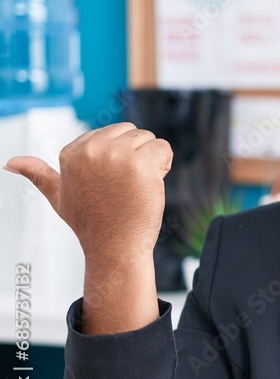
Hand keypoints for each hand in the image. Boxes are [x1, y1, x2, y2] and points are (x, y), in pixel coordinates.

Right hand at [5, 122, 172, 259]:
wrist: (114, 247)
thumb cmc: (90, 222)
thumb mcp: (58, 196)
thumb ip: (38, 175)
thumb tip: (10, 163)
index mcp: (72, 152)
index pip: (111, 133)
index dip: (118, 158)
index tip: (109, 183)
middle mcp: (91, 150)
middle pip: (132, 132)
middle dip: (136, 154)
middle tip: (126, 186)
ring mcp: (116, 156)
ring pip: (149, 139)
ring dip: (151, 160)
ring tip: (137, 186)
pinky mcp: (140, 164)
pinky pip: (163, 148)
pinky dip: (165, 164)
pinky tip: (151, 184)